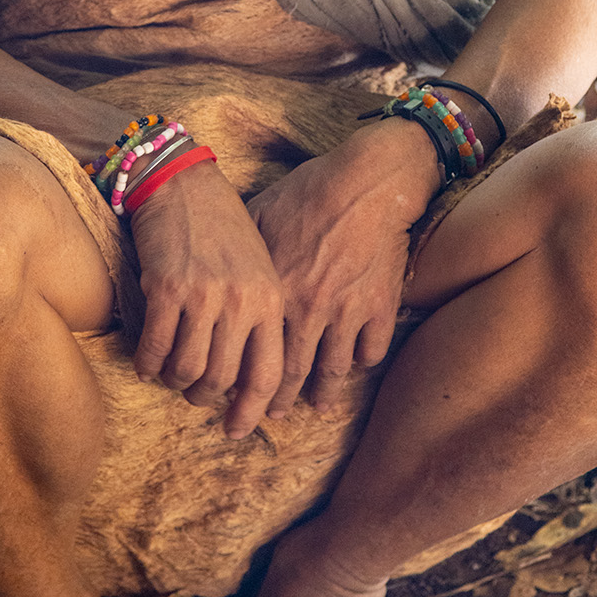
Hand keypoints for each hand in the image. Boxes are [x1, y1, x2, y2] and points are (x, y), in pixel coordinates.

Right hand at [127, 160, 284, 437]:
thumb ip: (258, 318)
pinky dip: (146, 364)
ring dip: (173, 381)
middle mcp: (240, 301)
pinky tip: (145, 362)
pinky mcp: (164, 289)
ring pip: (187, 370)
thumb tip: (247, 379)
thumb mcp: (258, 270)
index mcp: (269, 299)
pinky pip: (153, 349)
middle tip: (192, 394)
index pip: (268, 374)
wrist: (183, 183)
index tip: (236, 429)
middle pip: (222, 380)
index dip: (252, 410)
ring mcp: (202, 296)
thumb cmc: (222, 229)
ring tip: (169, 375)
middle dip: (203, 396)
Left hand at [249, 120, 439, 419]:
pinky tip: (354, 365)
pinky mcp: (381, 306)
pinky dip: (363, 362)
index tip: (232, 397)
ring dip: (323, 394)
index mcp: (274, 291)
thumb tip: (214, 265)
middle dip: (277, 403)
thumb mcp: (260, 212)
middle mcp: (308, 309)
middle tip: (269, 417)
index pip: (251, 352)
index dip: (240, 381)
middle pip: (290, 373)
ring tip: (317, 406)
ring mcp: (348, 311)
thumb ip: (240, 248)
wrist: (368, 180)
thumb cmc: (310, 190)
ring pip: (332, 371)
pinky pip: (371, 350)